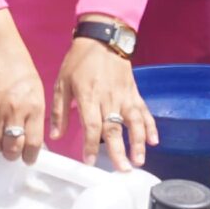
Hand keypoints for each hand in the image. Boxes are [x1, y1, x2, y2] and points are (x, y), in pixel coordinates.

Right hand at [0, 10, 43, 162]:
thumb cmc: (20, 69)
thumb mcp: (37, 91)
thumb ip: (35, 115)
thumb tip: (32, 138)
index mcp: (34, 106)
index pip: (33, 143)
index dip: (30, 156)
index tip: (28, 158)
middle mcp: (15, 110)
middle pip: (12, 147)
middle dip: (12, 155)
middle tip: (12, 151)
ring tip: (0, 140)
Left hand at [52, 28, 155, 168]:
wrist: (102, 39)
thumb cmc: (78, 61)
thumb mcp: (62, 83)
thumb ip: (60, 111)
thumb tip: (55, 136)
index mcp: (88, 96)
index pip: (91, 125)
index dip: (90, 145)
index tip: (90, 162)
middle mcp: (108, 98)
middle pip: (114, 128)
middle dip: (118, 151)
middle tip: (122, 170)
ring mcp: (124, 95)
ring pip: (133, 122)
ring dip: (138, 143)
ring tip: (139, 161)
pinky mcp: (134, 92)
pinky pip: (144, 111)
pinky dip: (150, 126)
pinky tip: (154, 141)